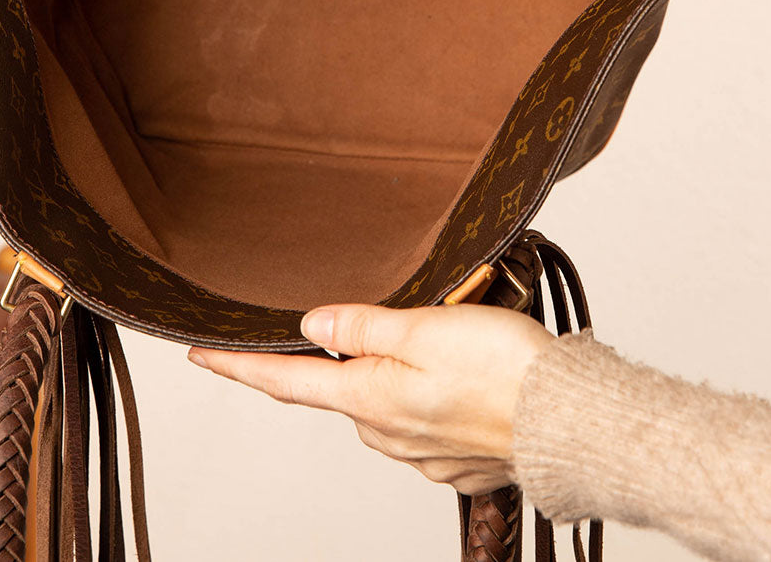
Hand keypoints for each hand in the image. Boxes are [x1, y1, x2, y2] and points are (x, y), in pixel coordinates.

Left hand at [188, 301, 552, 494]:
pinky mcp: (455, 457)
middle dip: (350, 352)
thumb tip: (310, 327)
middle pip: (341, 385)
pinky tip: (464, 371)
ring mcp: (421, 452)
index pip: (286, 382)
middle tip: (390, 313)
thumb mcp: (424, 328)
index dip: (239, 366)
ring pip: (386, 399)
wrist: (571, 422)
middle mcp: (386, 434)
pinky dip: (434, 390)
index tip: (199, 354)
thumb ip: (362, 327)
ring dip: (400, 368)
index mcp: (368, 399)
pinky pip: (424, 417)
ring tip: (446, 335)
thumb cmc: (505, 369)